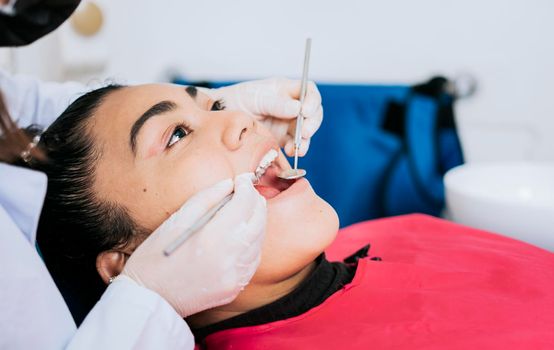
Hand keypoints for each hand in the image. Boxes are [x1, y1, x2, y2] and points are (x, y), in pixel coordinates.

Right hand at [122, 173, 266, 316]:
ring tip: (245, 211)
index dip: (246, 187)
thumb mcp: (177, 220)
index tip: (241, 180)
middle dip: (256, 202)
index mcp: (212, 237)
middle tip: (247, 192)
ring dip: (256, 222)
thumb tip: (229, 184)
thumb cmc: (155, 256)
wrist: (148, 298)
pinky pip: (252, 261)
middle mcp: (229, 257)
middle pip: (258, 221)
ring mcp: (234, 276)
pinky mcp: (235, 288)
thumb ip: (207, 198)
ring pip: (259, 241)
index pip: (244, 203)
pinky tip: (241, 236)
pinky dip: (251, 244)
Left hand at [208, 77, 322, 156]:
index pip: (308, 91)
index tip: (306, 111)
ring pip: (306, 131)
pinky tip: (291, 152)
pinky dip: (296, 149)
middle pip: (312, 112)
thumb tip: (298, 109)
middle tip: (304, 132)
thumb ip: (275, 104)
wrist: (221, 117)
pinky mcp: (281, 138)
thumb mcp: (255, 98)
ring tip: (298, 148)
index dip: (312, 100)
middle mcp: (290, 106)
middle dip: (312, 123)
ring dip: (305, 140)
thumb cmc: (236, 100)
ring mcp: (287, 123)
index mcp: (285, 90)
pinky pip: (294, 144)